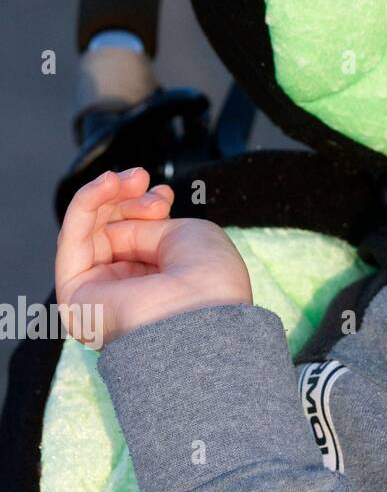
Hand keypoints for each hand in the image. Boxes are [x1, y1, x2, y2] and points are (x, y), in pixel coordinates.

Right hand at [54, 167, 252, 347]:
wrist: (202, 314)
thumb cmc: (209, 278)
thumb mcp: (185, 235)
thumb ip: (147, 225)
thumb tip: (125, 220)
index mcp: (159, 283)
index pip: (138, 237)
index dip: (145, 207)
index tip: (163, 194)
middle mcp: (128, 291)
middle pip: (111, 232)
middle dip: (126, 198)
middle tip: (142, 178)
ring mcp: (101, 294)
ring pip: (89, 232)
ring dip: (106, 196)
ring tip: (129, 177)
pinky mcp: (76, 296)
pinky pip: (72, 241)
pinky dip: (85, 205)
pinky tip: (105, 183)